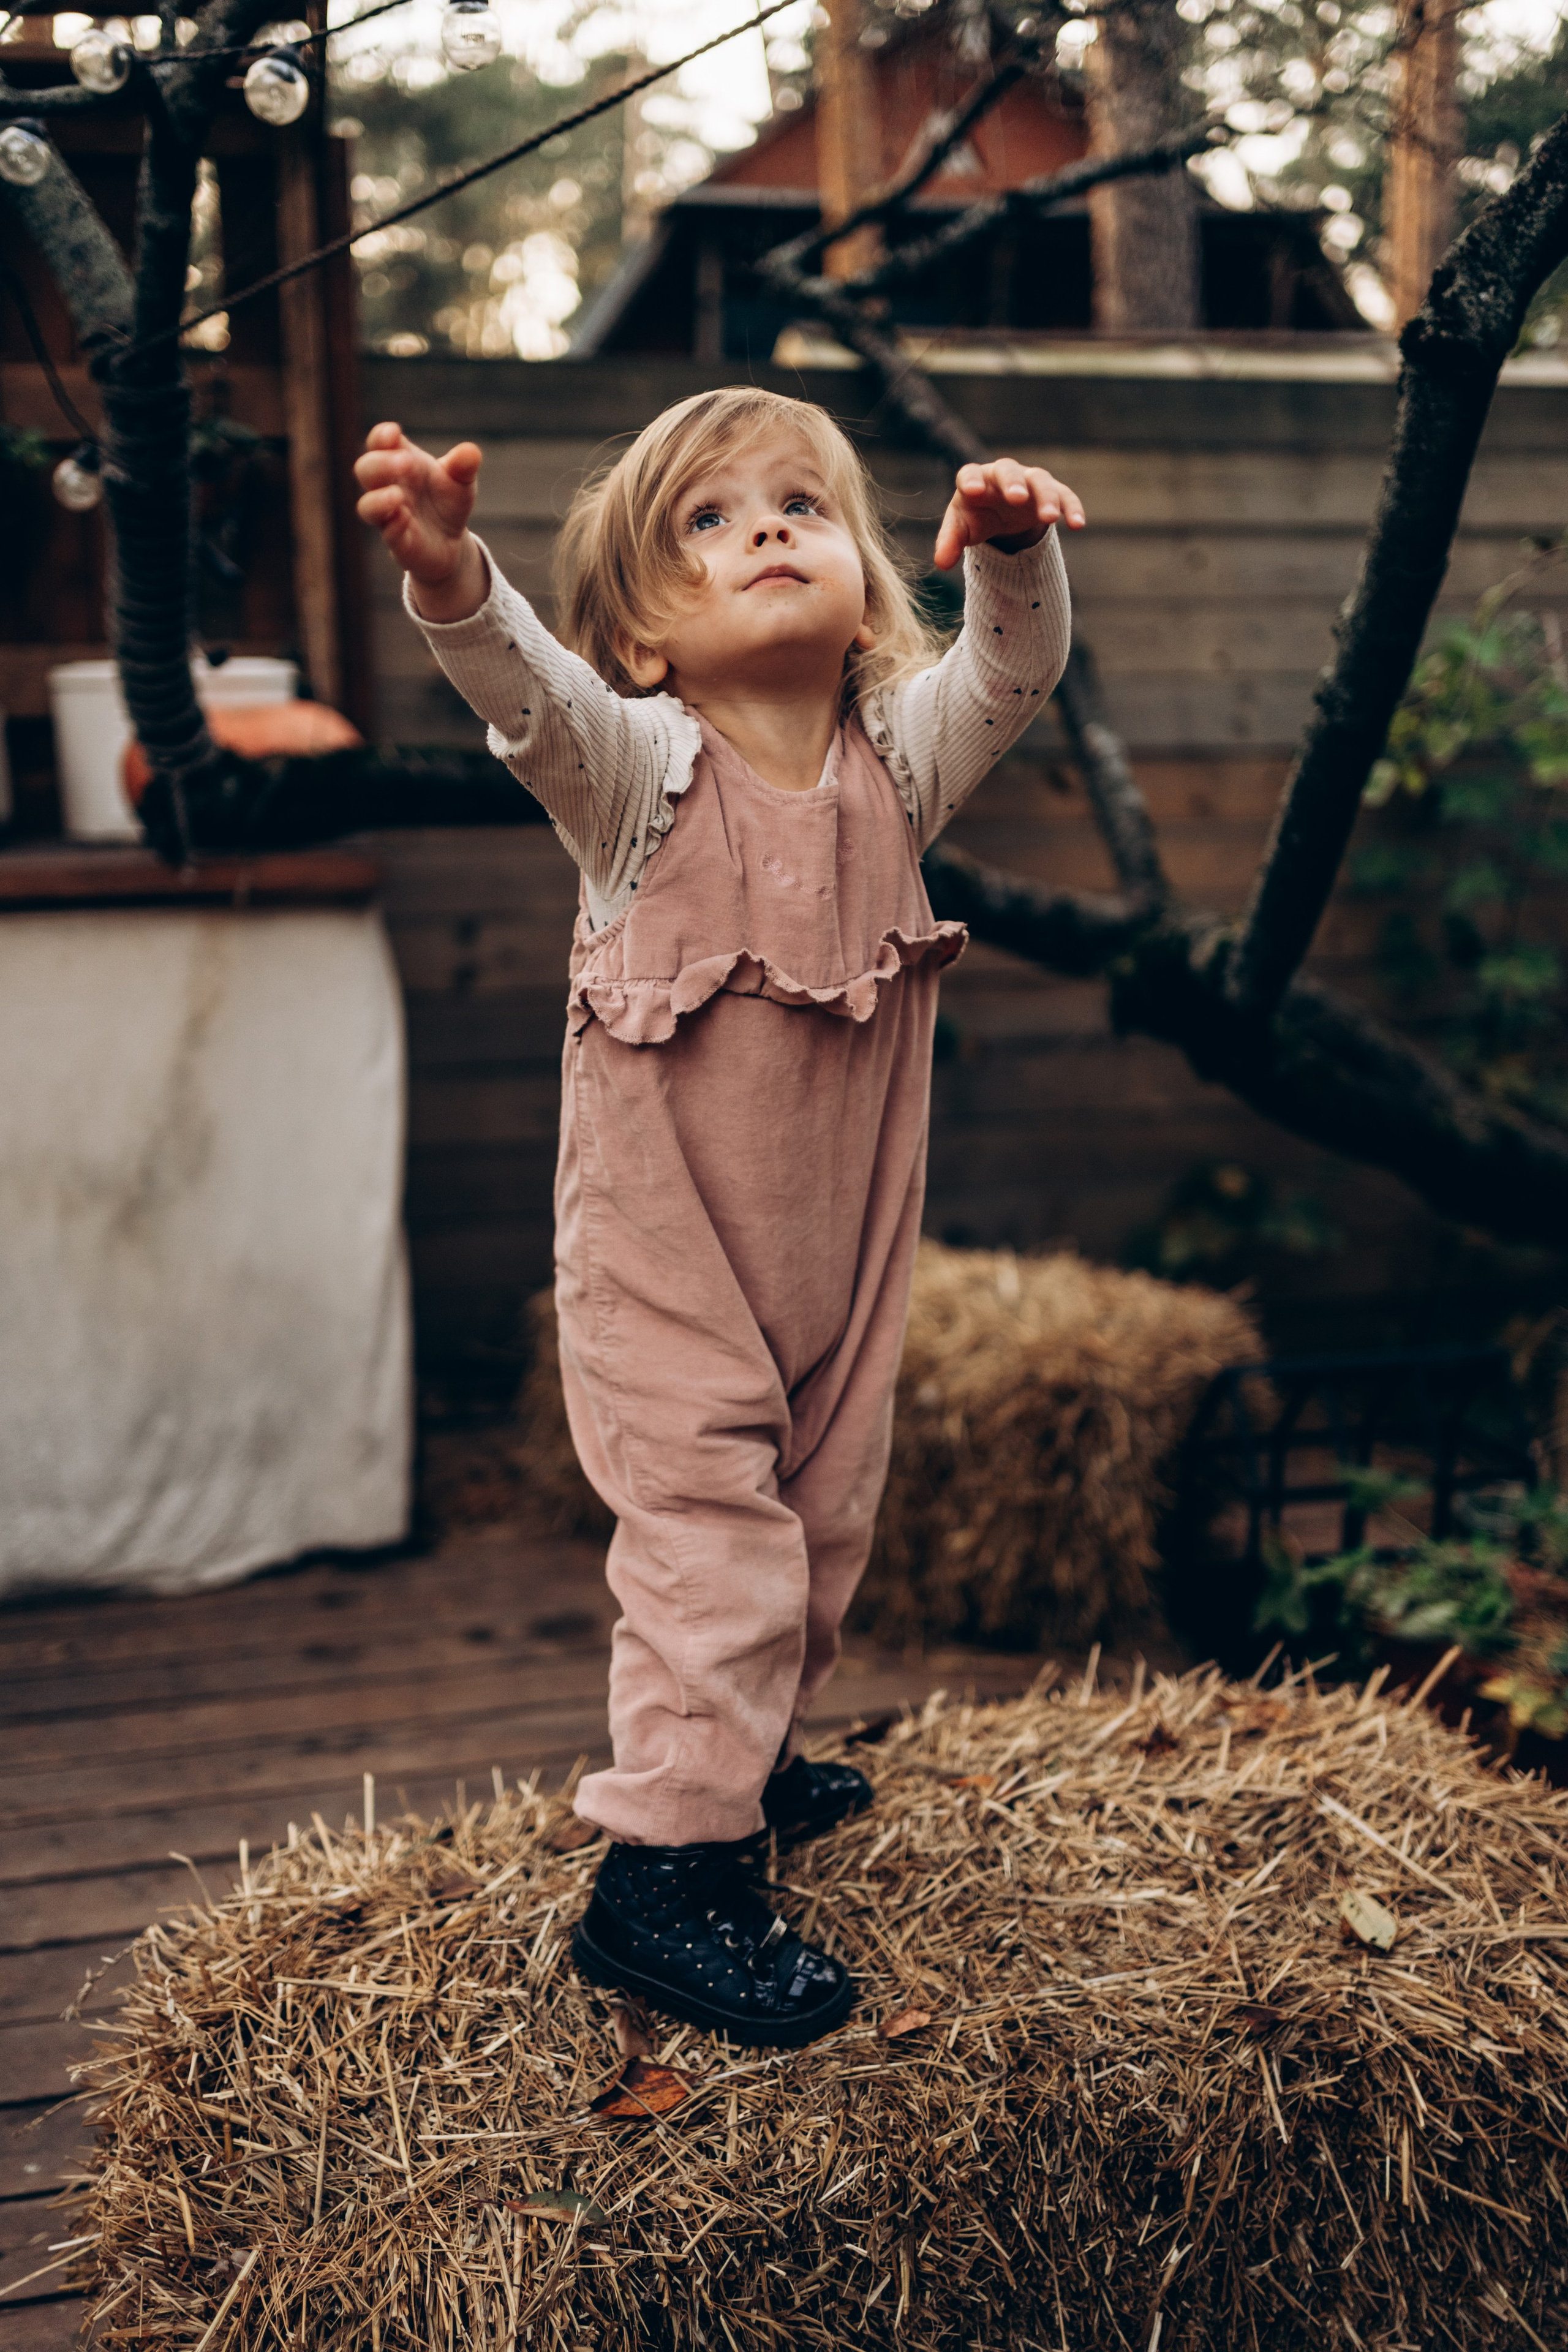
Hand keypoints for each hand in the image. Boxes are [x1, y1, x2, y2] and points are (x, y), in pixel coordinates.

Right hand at [355, 422, 487, 619]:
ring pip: (367, 506)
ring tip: (398, 496)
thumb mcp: (462, 481)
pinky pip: (388, 534)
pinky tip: (406, 520)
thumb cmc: (448, 502)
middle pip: (365, 470)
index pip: (379, 442)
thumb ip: (464, 466)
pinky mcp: (397, 541)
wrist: (452, 541)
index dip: (381, 436)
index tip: (393, 433)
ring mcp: (389, 515)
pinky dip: (394, 527)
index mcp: (399, 461)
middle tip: (405, 462)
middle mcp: (387, 486)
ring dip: (378, 499)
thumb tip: (471, 452)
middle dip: (380, 464)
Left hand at [932, 457, 1085, 571]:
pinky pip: (1065, 496)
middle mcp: (1003, 475)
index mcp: (976, 480)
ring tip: (1050, 518)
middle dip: (1013, 483)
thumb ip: (950, 543)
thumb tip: (941, 564)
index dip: (971, 480)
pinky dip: (1072, 507)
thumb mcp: (962, 530)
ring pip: (1040, 481)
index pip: (970, 473)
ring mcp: (1030, 482)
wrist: (1002, 514)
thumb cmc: (977, 517)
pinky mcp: (1052, 492)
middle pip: (1008, 471)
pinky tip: (1077, 524)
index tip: (972, 491)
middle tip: (1017, 498)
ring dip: (1046, 497)